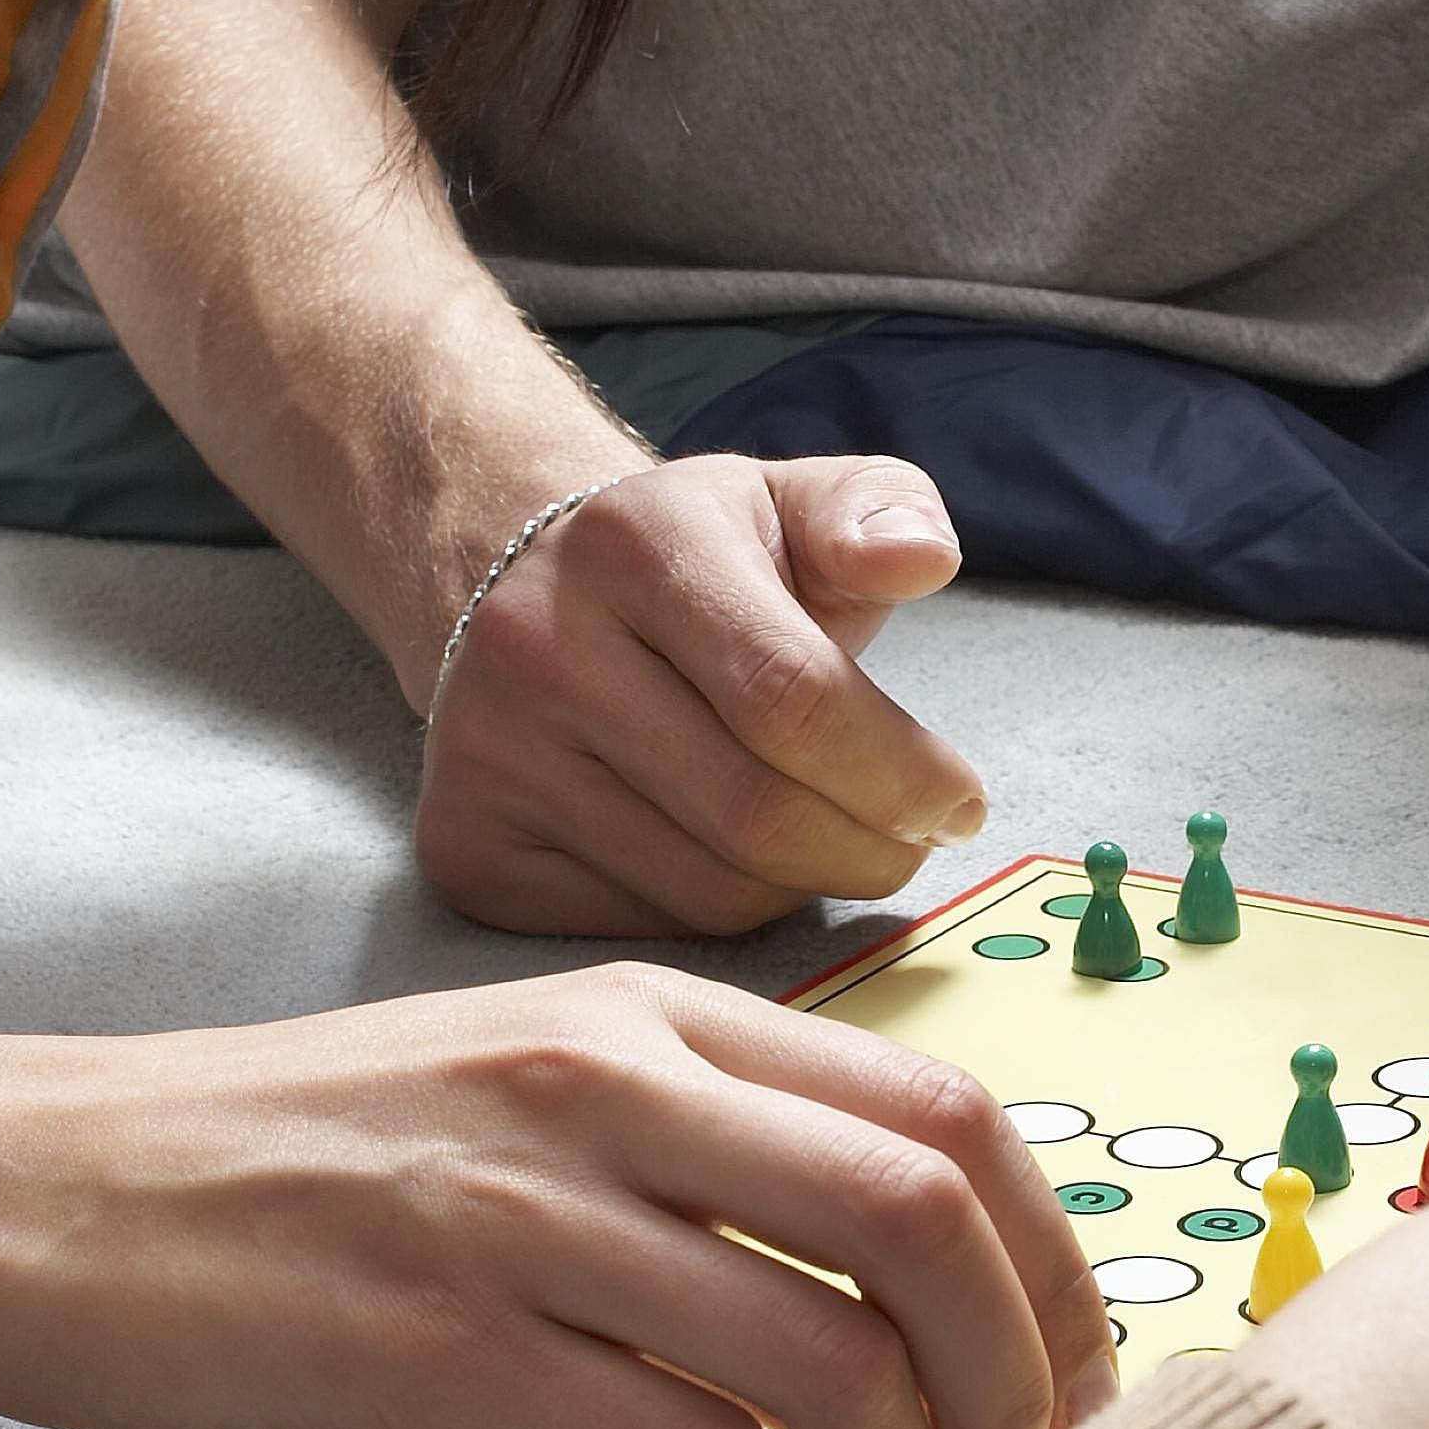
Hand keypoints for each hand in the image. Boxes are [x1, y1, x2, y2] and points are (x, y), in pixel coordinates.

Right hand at [0, 967, 1124, 1428]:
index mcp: (653, 1016)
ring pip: (830, 1350)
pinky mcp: (441, 1339)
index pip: (951, 1117)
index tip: (1079, 1382)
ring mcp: (527, 1206)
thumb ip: (698, 1139)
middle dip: (1022, 1378)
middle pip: (932, 1218)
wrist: (29, 1188)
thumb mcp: (521, 1080)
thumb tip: (893, 1271)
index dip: (1057, 1267)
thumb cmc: (285, 1163)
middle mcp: (613, 1083)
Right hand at [417, 453, 993, 937]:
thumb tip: (923, 555)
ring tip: (844, 845)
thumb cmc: (701, 559)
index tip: (961, 801)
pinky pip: (645, 927)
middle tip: (918, 842)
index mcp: (634, 544)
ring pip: (707, 888)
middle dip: (871, 846)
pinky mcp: (467, 843)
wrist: (529, 591)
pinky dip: (727, 916)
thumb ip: (878, 512)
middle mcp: (538, 644)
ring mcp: (488, 753)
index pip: (791, 693)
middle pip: (754, 808)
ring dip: (808, 888)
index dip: (899, 768)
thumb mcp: (793, 501)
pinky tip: (749, 863)